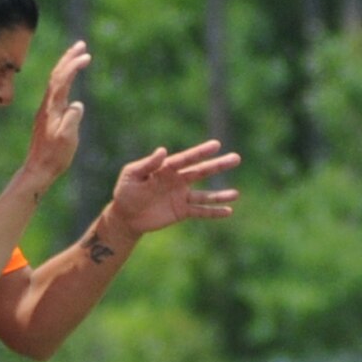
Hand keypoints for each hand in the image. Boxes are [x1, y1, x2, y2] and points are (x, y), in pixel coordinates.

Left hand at [22, 40, 89, 190]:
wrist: (37, 170)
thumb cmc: (54, 156)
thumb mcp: (67, 138)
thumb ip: (72, 119)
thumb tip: (77, 104)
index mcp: (52, 108)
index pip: (62, 80)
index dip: (73, 66)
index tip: (86, 56)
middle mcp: (46, 106)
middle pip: (56, 75)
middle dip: (68, 58)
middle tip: (81, 44)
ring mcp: (45, 110)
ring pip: (54, 82)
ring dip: (65, 66)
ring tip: (77, 55)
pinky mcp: (46, 116)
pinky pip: (55, 90)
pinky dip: (63, 78)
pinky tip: (68, 79)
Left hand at [107, 139, 240, 236]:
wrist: (125, 216)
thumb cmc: (126, 192)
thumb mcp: (131, 176)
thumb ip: (147, 164)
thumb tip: (163, 151)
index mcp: (166, 168)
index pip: (186, 159)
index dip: (200, 152)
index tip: (216, 145)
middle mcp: (178, 180)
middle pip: (200, 172)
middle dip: (218, 166)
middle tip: (236, 158)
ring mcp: (181, 196)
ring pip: (204, 195)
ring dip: (220, 194)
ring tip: (236, 194)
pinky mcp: (181, 211)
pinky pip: (200, 211)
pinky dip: (213, 212)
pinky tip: (229, 211)